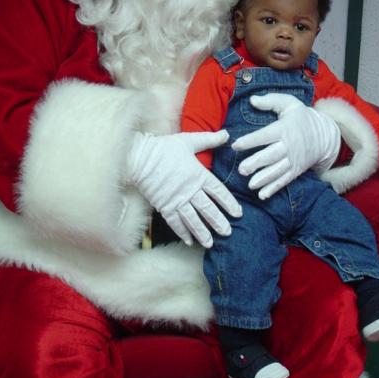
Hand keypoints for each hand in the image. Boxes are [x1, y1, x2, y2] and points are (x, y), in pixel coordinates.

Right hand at [127, 130, 241, 247]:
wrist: (141, 157)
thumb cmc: (165, 147)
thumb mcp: (190, 141)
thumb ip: (210, 139)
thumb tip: (227, 134)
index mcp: (199, 175)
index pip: (219, 192)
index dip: (229, 203)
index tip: (237, 213)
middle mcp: (190, 190)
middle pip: (208, 210)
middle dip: (219, 222)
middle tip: (228, 232)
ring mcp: (177, 200)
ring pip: (193, 219)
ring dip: (202, 232)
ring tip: (211, 243)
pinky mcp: (164, 206)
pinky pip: (175, 222)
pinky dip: (182, 232)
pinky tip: (189, 241)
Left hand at [232, 93, 340, 199]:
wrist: (325, 135)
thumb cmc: (302, 118)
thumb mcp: (289, 104)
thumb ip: (271, 100)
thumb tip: (252, 100)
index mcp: (284, 129)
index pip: (265, 135)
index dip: (250, 140)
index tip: (235, 145)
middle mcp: (289, 146)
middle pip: (270, 156)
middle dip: (256, 163)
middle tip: (241, 169)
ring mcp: (293, 160)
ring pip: (277, 170)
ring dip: (263, 178)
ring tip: (250, 185)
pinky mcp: (296, 170)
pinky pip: (285, 180)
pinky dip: (274, 188)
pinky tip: (262, 195)